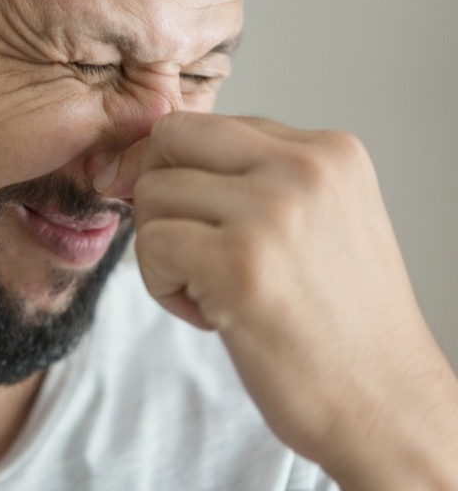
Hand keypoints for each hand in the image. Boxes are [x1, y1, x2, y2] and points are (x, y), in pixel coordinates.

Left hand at [94, 112, 457, 489]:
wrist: (386, 407)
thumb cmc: (341, 325)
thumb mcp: (318, 221)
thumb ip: (253, 179)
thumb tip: (144, 158)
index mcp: (329, 151)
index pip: (211, 125)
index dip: (180, 173)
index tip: (190, 220)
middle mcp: (304, 167)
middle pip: (171, 136)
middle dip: (154, 190)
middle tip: (179, 246)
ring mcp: (271, 211)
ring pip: (152, 193)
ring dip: (161, 249)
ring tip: (211, 291)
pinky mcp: (238, 262)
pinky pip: (149, 243)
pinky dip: (160, 285)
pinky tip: (208, 315)